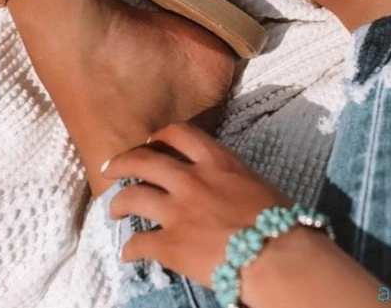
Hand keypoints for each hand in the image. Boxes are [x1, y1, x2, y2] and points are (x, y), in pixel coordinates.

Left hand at [102, 122, 291, 286]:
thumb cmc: (279, 221)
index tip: (150, 143)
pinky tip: (129, 254)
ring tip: (114, 210)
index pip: (179, 133)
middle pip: (144, 160)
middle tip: (111, 168)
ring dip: (118, 204)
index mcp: (216, 161)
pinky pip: (139, 243)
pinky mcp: (171, 244)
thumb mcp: (254, 183)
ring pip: (132, 197)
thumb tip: (220, 183)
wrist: (278, 257)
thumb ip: (228, 177)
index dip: (159, 137)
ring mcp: (178, 211)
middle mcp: (191, 179)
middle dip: (122, 163)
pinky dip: (131, 249)